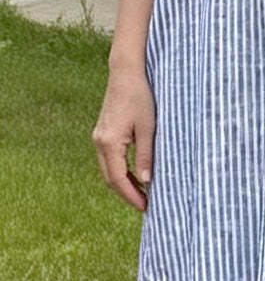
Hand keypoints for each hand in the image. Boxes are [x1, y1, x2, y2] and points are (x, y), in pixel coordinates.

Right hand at [92, 68, 154, 211]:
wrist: (127, 73)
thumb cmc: (141, 96)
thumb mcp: (148, 127)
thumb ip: (146, 155)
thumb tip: (147, 181)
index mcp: (109, 143)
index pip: (118, 179)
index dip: (131, 196)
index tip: (146, 207)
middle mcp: (99, 142)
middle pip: (110, 178)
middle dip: (127, 193)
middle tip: (145, 204)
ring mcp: (99, 136)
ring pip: (108, 169)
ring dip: (123, 183)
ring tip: (143, 192)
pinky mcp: (103, 131)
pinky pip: (109, 158)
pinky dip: (120, 170)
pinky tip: (135, 174)